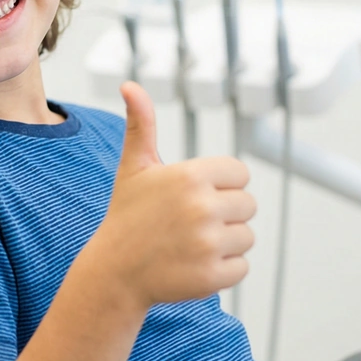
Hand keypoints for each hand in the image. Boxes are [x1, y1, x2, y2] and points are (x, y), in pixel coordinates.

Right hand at [96, 81, 255, 309]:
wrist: (114, 272)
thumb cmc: (128, 215)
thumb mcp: (134, 168)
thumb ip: (141, 124)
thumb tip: (129, 84)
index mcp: (190, 176)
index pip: (240, 174)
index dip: (220, 186)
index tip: (192, 197)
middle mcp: (202, 207)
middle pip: (247, 205)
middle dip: (224, 215)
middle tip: (188, 224)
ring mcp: (208, 243)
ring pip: (246, 237)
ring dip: (224, 243)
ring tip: (190, 245)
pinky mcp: (212, 276)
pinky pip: (241, 267)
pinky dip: (222, 269)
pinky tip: (193, 265)